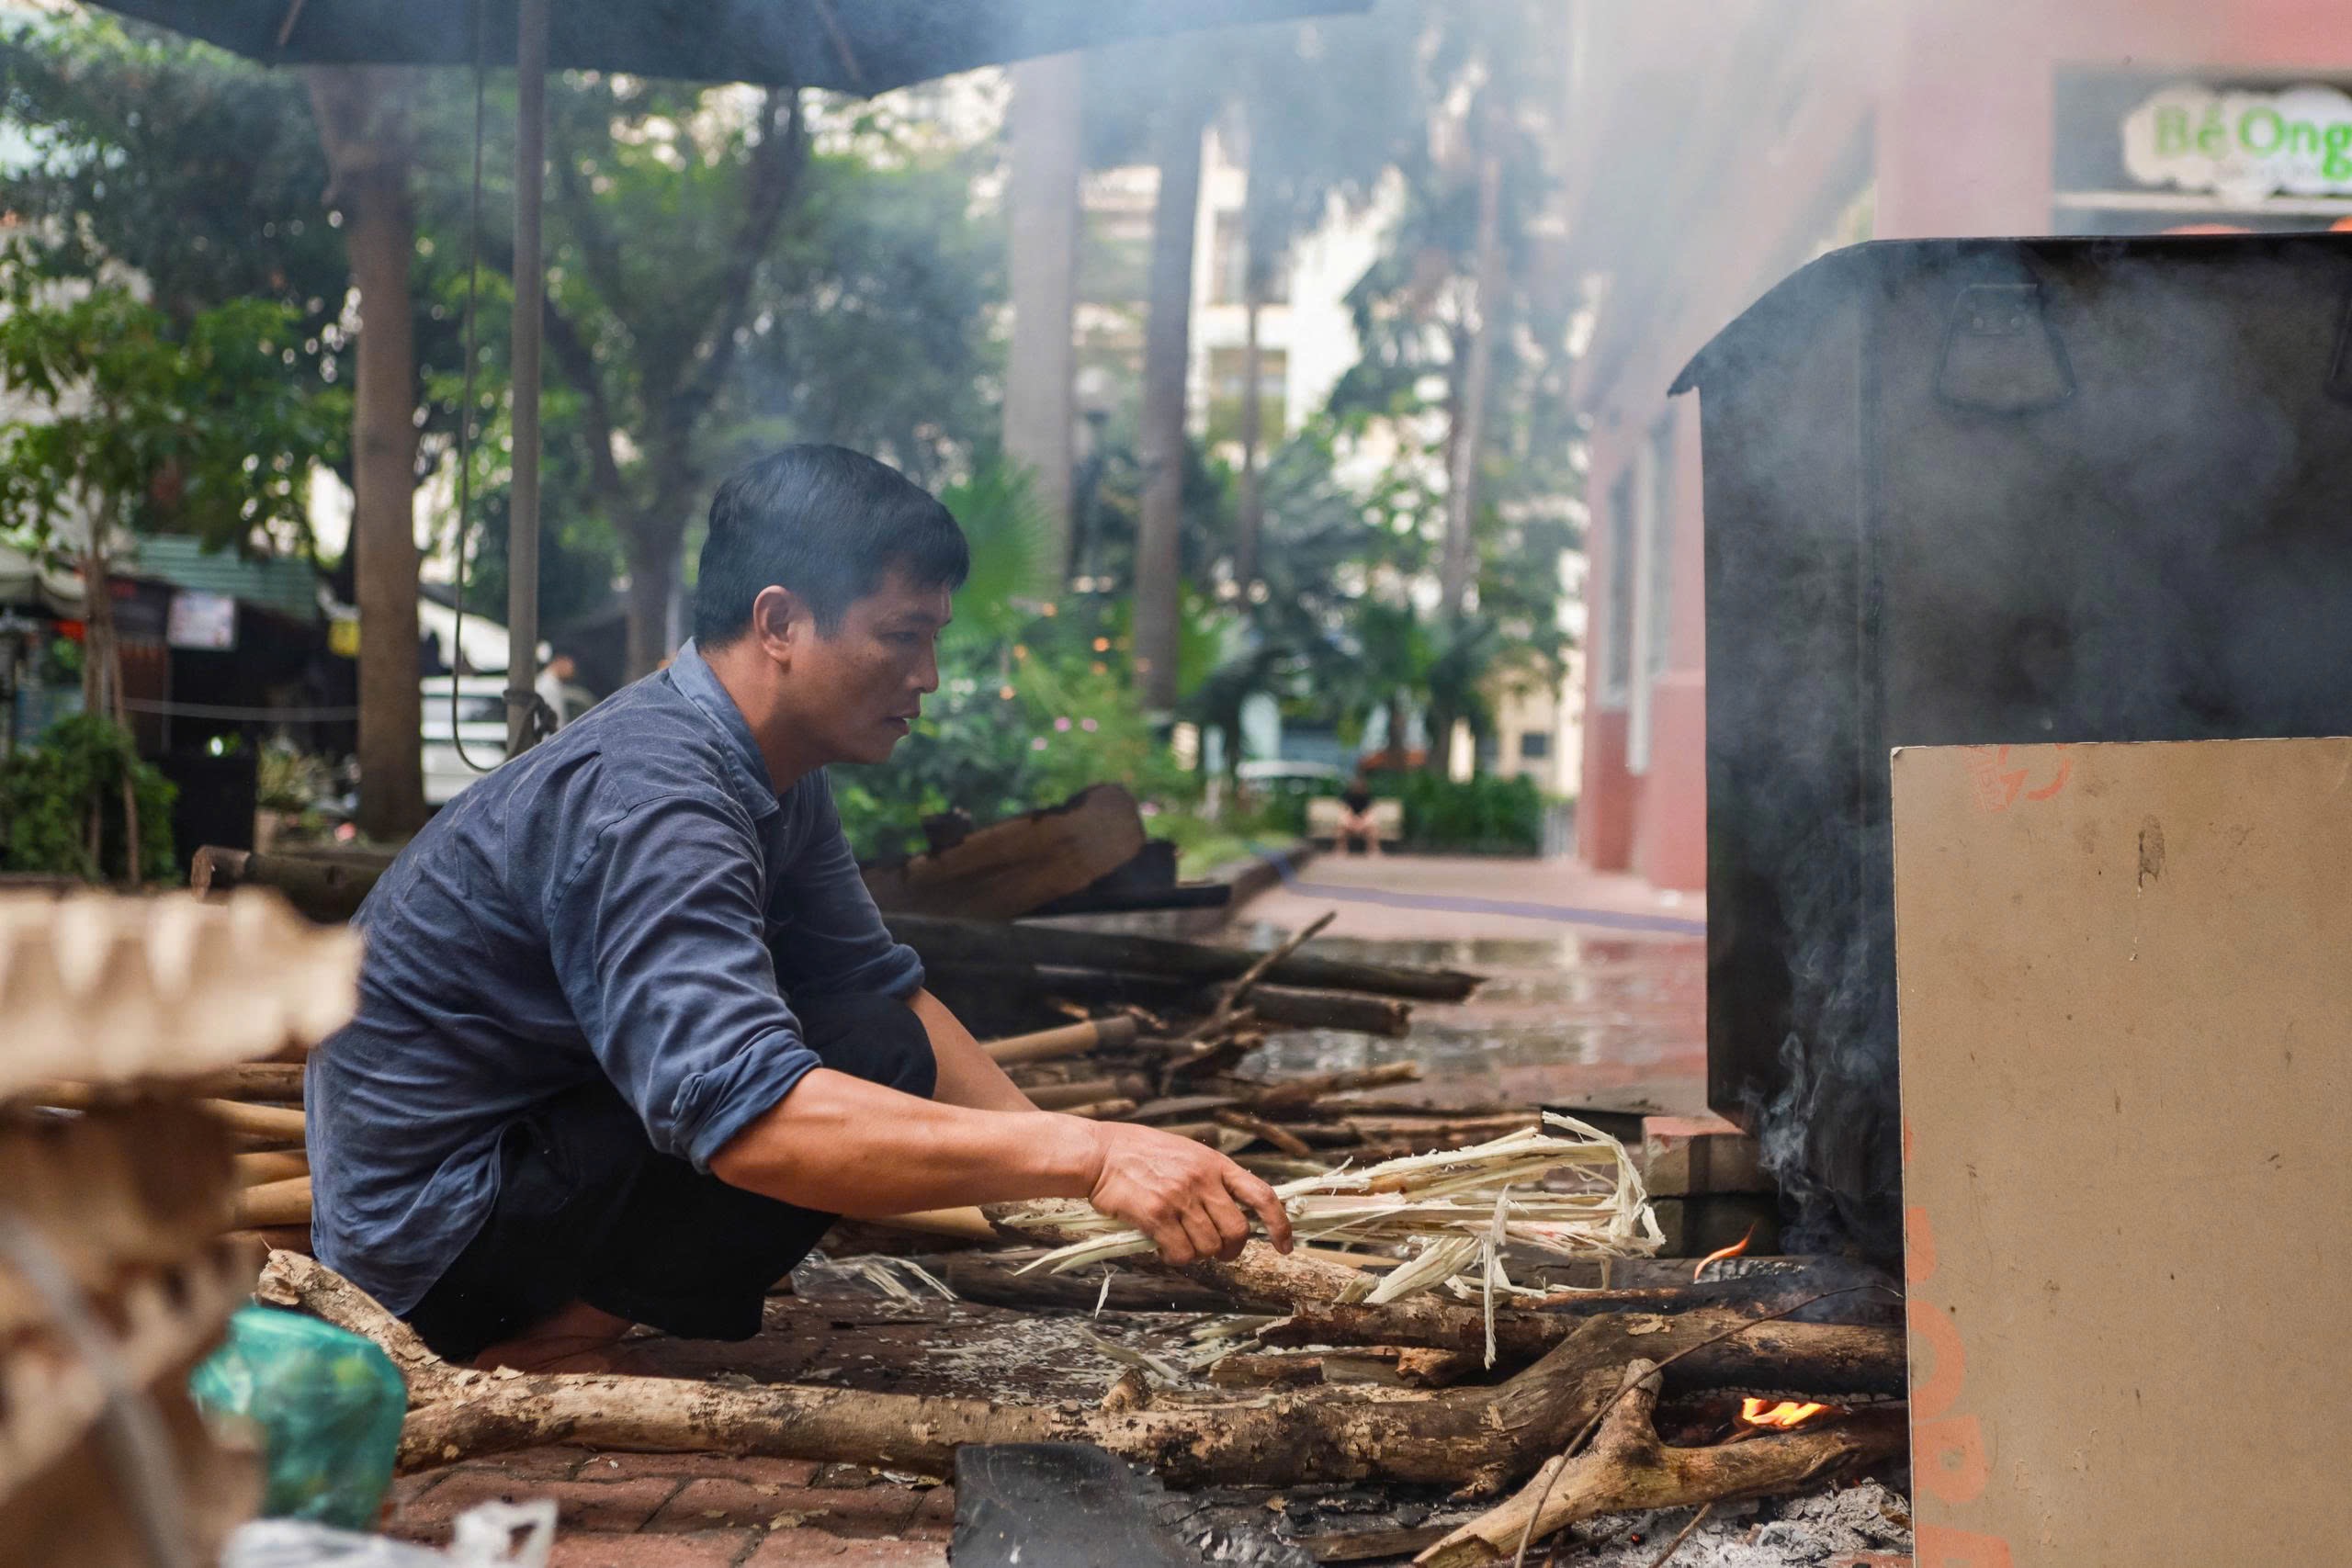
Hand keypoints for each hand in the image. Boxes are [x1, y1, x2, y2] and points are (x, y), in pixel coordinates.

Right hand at [1078, 1120, 1294, 1264]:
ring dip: (1199, 1255)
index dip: (1280, 1224)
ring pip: (1209, 1247)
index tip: (1285, 1245)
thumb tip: (1234, 1209)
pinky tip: (1164, 1248)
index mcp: (1215, 1163)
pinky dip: (1176, 1259)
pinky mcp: (1156, 1215)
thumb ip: (1212, 1178)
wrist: (1100, 1153)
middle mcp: (1202, 1180)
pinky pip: (1181, 1253)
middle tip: (1218, 1252)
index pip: (1262, 1195)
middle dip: (1231, 1250)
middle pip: (1237, 1230)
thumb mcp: (1187, 1153)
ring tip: (1181, 1244)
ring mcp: (1180, 1198)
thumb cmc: (1140, 1153)